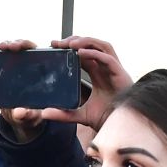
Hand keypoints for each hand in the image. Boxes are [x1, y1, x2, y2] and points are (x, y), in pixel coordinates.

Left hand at [0, 36, 132, 141]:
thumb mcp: (80, 115)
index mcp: (98, 73)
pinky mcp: (120, 74)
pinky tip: (81, 53)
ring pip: (101, 46)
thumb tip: (44, 114)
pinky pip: (107, 58)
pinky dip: (94, 53)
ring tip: (69, 43)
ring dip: (85, 41)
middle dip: (75, 40)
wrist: (122, 125)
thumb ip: (64, 114)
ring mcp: (114, 69)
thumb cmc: (106, 118)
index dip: (70, 47)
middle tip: (56, 43)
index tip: (53, 46)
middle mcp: (106, 67)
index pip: (83, 54)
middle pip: (91, 45)